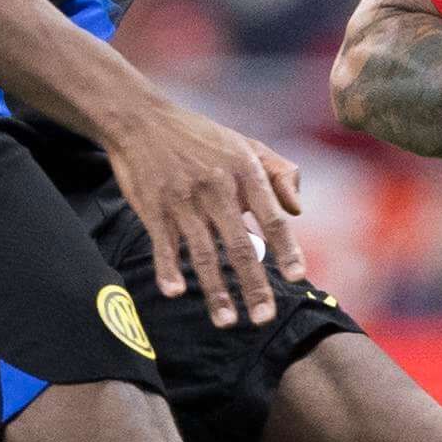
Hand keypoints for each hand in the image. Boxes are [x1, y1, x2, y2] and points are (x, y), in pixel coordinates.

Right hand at [98, 95, 306, 328]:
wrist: (142, 120)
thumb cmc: (201, 137)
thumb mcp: (246, 144)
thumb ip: (280, 173)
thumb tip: (297, 210)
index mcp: (245, 172)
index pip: (272, 217)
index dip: (286, 249)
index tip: (298, 277)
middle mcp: (217, 188)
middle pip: (240, 246)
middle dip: (254, 286)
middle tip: (265, 318)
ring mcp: (184, 200)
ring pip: (204, 253)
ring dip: (215, 291)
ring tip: (227, 322)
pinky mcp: (154, 208)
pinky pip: (163, 244)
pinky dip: (167, 269)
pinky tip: (174, 292)